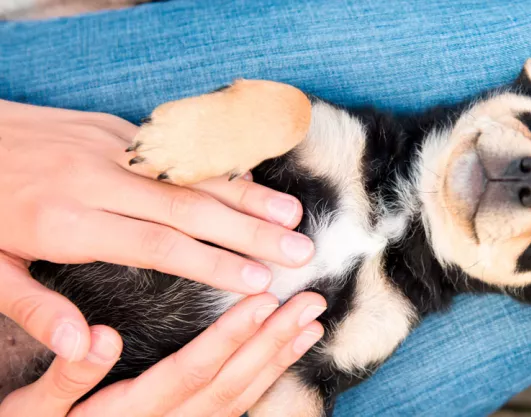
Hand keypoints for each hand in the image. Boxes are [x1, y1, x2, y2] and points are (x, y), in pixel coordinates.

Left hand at [0, 100, 314, 360]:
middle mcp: (99, 182)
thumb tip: (82, 347)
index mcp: (68, 223)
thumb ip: (34, 308)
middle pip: (189, 209)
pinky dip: (218, 165)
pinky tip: (253, 178)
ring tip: (292, 214)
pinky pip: (177, 151)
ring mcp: (110, 150)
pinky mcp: (114, 131)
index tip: (259, 281)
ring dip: (247, 194)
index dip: (213, 264)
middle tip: (299, 250)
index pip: (157, 247)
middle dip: (251, 231)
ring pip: (191, 175)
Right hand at [0, 292, 326, 416]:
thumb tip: (99, 338)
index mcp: (134, 411)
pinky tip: (285, 354)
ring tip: (311, 325)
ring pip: (243, 394)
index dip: (230, 335)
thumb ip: (69, 377)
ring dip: (280, 358)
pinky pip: (238, 405)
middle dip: (274, 339)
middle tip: (310, 303)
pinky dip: (268, 378)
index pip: (193, 369)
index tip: (263, 300)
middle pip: (232, 379)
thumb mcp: (35, 409)